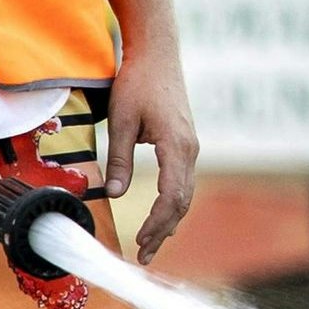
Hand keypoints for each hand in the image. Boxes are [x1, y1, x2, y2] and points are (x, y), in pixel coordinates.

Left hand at [105, 47, 201, 262]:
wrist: (157, 54)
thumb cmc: (137, 82)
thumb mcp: (121, 121)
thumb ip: (119, 159)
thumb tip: (117, 195)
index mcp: (177, 146)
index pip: (172, 197)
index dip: (157, 223)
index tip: (140, 241)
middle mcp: (190, 150)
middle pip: (182, 201)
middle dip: (163, 230)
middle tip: (144, 255)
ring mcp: (190, 147)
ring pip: (184, 194)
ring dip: (168, 220)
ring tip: (150, 244)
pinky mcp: (184, 143)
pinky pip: (183, 182)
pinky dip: (172, 204)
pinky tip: (160, 217)